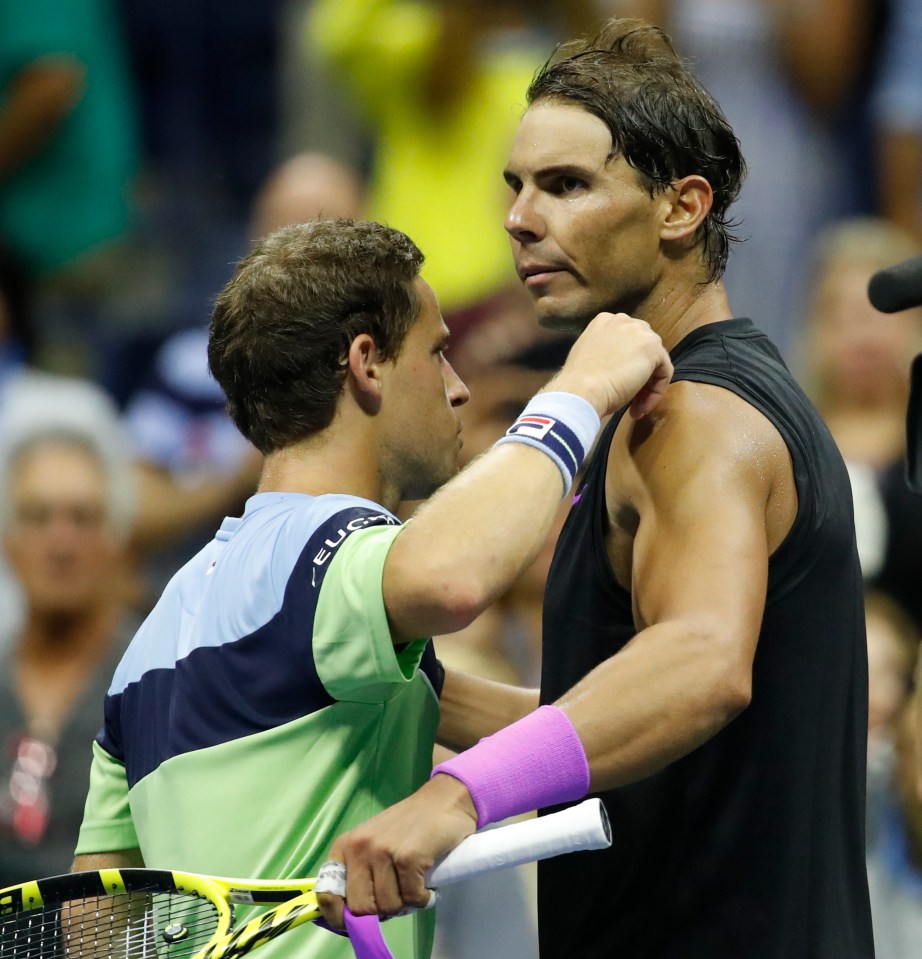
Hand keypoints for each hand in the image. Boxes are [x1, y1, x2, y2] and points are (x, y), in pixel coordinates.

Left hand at [317, 775, 477, 929]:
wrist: (443, 800)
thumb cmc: (409, 826)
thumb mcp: (373, 843)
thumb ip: (360, 873)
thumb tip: (351, 916)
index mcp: (345, 846)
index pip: (328, 894)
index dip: (341, 918)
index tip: (357, 925)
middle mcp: (360, 847)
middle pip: (360, 908)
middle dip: (381, 912)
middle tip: (396, 899)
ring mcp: (384, 851)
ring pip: (388, 906)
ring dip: (405, 904)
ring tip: (413, 886)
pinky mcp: (409, 857)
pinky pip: (412, 898)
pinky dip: (422, 899)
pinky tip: (426, 885)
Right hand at [548, 312, 672, 418]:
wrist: (581, 391)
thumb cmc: (578, 382)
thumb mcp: (589, 357)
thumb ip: (605, 353)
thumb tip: (617, 367)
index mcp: (604, 321)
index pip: (626, 340)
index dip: (626, 365)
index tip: (618, 385)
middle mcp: (623, 320)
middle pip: (643, 347)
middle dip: (641, 373)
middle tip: (631, 398)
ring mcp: (639, 332)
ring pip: (656, 360)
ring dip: (647, 386)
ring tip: (635, 407)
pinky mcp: (652, 347)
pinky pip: (665, 371)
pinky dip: (656, 392)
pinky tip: (641, 407)